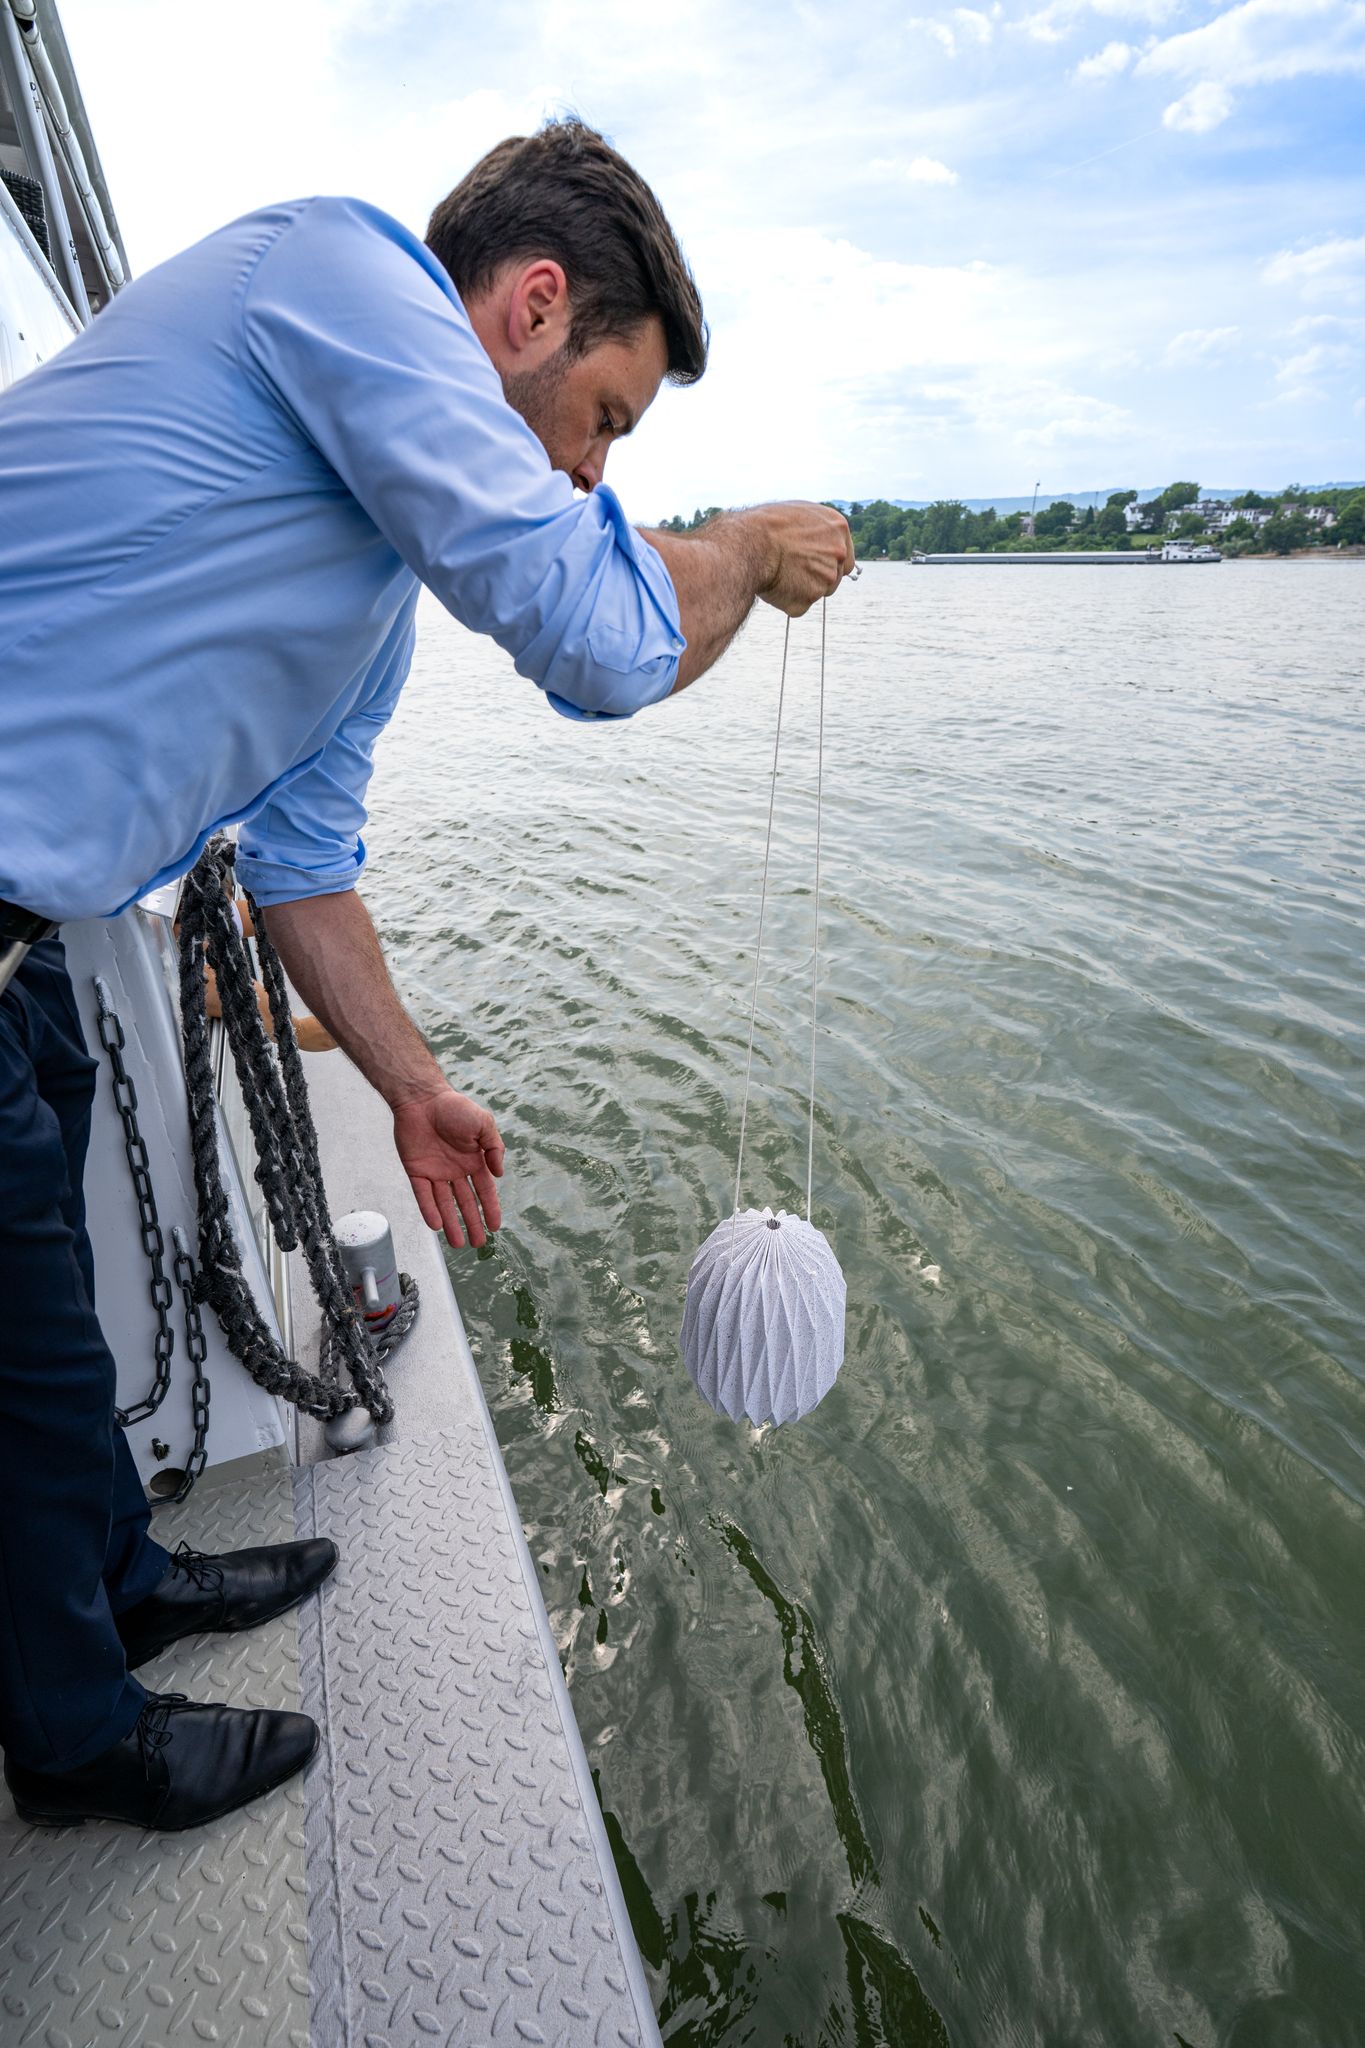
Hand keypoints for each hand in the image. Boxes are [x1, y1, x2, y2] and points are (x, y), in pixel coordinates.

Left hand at [391, 1087, 504, 1248]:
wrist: (422, 1098)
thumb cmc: (455, 1107)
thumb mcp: (484, 1124)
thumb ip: (495, 1148)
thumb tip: (499, 1175)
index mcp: (474, 1160)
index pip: (484, 1191)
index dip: (490, 1209)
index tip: (495, 1227)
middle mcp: (456, 1170)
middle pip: (465, 1203)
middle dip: (473, 1223)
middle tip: (478, 1245)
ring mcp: (435, 1172)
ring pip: (445, 1204)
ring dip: (452, 1223)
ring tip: (459, 1244)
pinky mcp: (416, 1171)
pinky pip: (423, 1196)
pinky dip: (430, 1210)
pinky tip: (437, 1226)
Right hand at [749, 502, 855, 616]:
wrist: (750, 542)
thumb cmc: (766, 524)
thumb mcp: (799, 515)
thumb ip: (816, 531)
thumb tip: (816, 543)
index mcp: (838, 528)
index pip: (845, 558)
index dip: (829, 564)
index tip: (815, 567)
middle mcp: (838, 553)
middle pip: (833, 578)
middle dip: (814, 578)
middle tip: (790, 570)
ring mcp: (825, 578)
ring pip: (815, 593)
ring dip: (800, 589)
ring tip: (778, 573)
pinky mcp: (808, 599)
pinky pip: (798, 606)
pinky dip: (786, 600)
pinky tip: (773, 584)